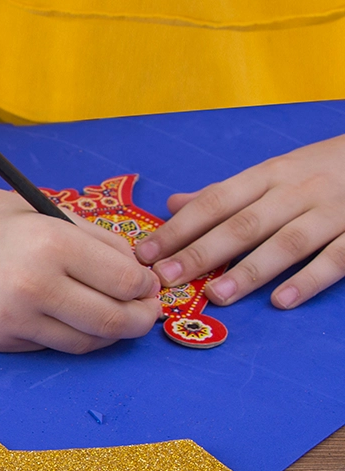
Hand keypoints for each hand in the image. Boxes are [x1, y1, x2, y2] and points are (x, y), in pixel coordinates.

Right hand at [0, 174, 160, 352]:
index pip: (124, 280)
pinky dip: (66, 334)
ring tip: (113, 317)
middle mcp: (34, 287)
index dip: (145, 285)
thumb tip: (137, 271)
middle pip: (112, 321)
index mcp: (51, 244)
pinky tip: (66, 316)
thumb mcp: (43, 212)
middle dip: (139, 319)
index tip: (147, 282)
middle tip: (145, 311)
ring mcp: (12, 320)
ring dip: (108, 334)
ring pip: (84, 342)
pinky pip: (48, 345)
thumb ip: (94, 241)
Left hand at [135, 134, 344, 308]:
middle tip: (167, 278)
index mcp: (268, 176)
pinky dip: (310, 279)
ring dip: (249, 270)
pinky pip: (336, 257)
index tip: (145, 253)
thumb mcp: (272, 172)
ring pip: (287, 242)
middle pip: (243, 224)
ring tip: (217, 294)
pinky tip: (282, 300)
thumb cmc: (320, 169)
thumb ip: (224, 194)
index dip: (178, 228)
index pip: (215, 202)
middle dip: (202, 252)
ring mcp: (331, 212)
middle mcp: (296, 191)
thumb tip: (173, 205)